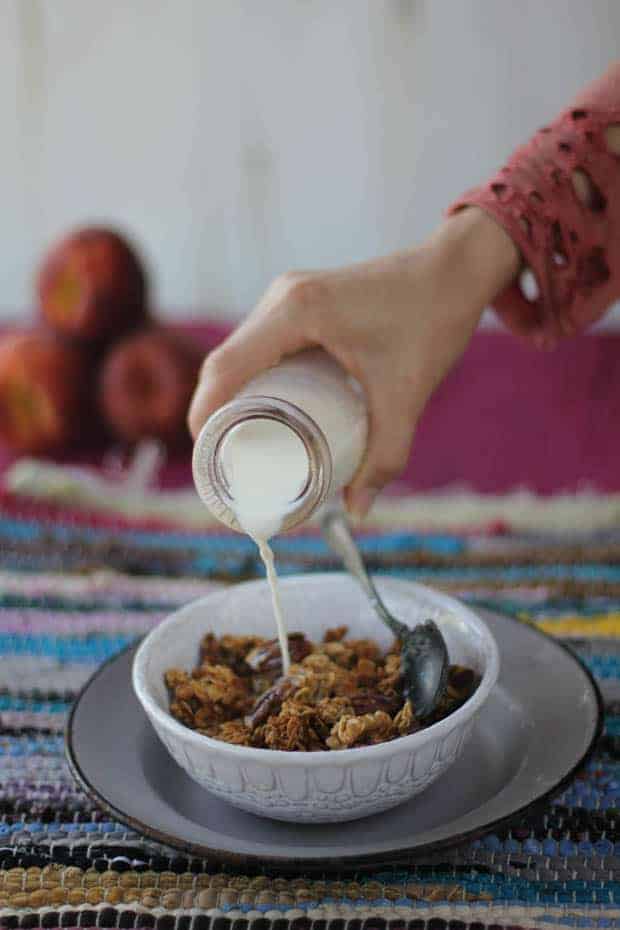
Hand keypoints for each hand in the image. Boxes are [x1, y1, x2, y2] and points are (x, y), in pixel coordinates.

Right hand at [188, 207, 518, 516]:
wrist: (455, 271)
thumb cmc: (432, 321)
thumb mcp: (406, 395)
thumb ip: (386, 455)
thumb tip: (358, 509)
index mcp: (296, 312)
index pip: (225, 369)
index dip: (205, 417)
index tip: (210, 462)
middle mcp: (282, 298)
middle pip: (224, 363)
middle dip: (216, 415)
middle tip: (227, 465)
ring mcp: (287, 296)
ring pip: (239, 352)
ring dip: (232, 396)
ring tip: (240, 444)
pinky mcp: (300, 300)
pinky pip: (260, 344)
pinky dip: (253, 378)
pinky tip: (263, 409)